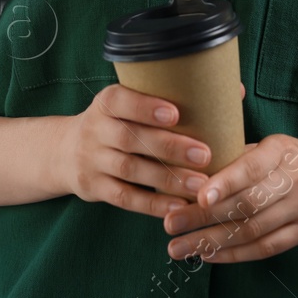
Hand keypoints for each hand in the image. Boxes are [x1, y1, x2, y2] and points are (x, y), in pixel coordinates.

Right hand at [54, 80, 246, 219]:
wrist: (64, 152)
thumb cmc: (118, 123)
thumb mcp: (129, 104)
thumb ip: (171, 97)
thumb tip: (233, 90)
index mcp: (107, 103)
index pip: (121, 101)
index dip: (145, 107)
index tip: (176, 113)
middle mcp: (95, 129)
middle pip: (131, 139)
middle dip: (169, 147)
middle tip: (205, 154)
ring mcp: (92, 161)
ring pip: (130, 170)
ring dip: (167, 179)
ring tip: (200, 184)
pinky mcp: (94, 188)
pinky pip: (124, 198)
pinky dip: (152, 204)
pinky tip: (178, 207)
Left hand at [160, 133, 297, 263]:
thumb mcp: (279, 146)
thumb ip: (242, 156)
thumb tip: (193, 168)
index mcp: (282, 150)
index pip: (251, 166)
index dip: (225, 182)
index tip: (197, 194)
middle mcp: (295, 178)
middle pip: (246, 203)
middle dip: (204, 217)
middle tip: (170, 225)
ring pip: (253, 230)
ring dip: (212, 242)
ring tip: (179, 248)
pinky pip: (267, 247)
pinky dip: (235, 254)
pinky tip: (209, 256)